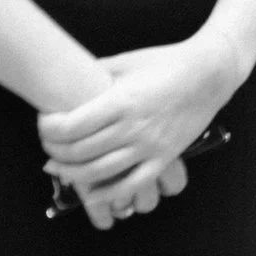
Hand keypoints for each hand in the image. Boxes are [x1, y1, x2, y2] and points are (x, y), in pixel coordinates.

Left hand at [39, 32, 241, 219]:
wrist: (210, 72)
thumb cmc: (166, 62)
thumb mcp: (126, 62)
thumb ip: (94, 73)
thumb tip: (64, 83)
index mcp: (122, 100)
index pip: (70, 127)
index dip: (47, 129)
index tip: (44, 124)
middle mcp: (134, 127)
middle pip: (78, 152)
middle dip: (53, 151)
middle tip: (48, 144)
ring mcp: (150, 145)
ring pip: (99, 172)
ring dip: (72, 173)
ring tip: (60, 167)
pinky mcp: (165, 157)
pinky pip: (132, 185)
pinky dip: (108, 193)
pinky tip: (92, 191)